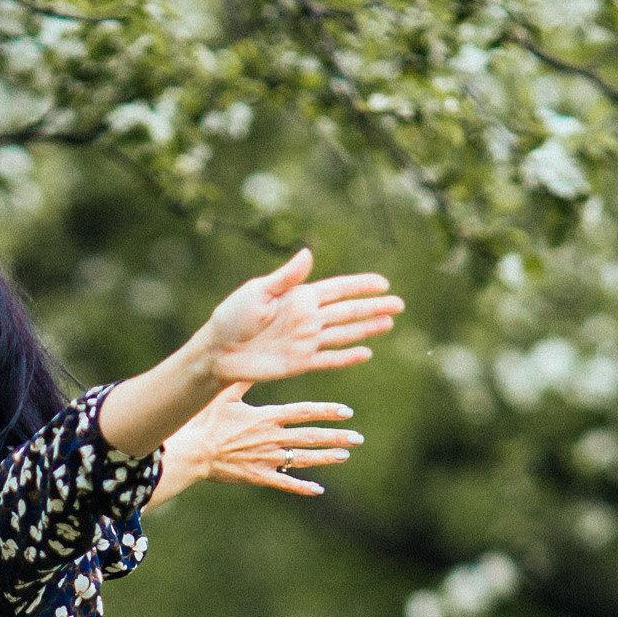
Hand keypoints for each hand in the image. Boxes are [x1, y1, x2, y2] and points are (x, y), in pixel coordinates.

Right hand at [149, 385, 362, 507]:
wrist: (192, 451)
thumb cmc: (204, 421)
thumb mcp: (225, 394)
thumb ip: (244, 377)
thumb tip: (255, 355)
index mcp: (267, 417)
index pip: (304, 412)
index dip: (327, 411)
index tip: (346, 411)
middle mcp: (272, 438)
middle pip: (310, 436)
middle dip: (336, 437)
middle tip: (357, 438)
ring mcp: (267, 459)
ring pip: (303, 459)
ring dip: (325, 457)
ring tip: (344, 455)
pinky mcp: (258, 477)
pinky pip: (284, 483)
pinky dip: (301, 487)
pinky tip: (318, 489)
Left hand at [199, 245, 400, 390]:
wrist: (218, 353)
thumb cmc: (232, 318)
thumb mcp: (258, 292)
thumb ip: (287, 277)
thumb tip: (309, 253)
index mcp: (299, 297)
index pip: (338, 289)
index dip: (361, 286)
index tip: (384, 283)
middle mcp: (307, 318)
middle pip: (348, 312)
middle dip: (374, 307)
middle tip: (399, 305)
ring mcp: (306, 341)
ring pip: (345, 334)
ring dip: (367, 329)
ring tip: (389, 323)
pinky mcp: (300, 363)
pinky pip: (330, 359)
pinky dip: (348, 357)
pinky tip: (366, 353)